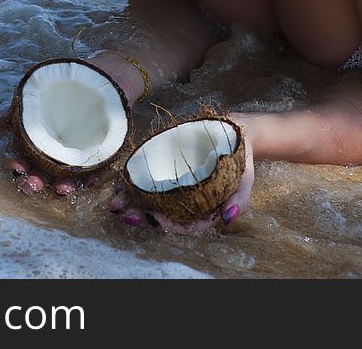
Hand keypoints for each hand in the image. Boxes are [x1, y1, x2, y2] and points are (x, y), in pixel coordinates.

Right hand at [0, 51, 145, 195]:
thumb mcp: (34, 97)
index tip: (17, 167)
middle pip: (44, 172)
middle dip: (37, 181)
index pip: (26, 158)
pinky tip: (90, 182)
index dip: (20, 165)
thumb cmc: (61, 90)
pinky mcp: (98, 153)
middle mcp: (55, 152)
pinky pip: (94, 170)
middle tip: (33, 185)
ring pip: (67, 175)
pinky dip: (92, 178)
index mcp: (39, 142)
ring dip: (63, 185)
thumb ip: (14, 113)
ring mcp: (76, 153)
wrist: (98, 77)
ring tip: (62, 189)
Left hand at [108, 120, 255, 235]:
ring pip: (152, 201)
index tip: (158, 220)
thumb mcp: (246, 180)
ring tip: (115, 205)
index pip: (185, 226)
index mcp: (203, 210)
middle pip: (163, 216)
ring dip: (133, 204)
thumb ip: (240, 201)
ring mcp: (176, 186)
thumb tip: (227, 217)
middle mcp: (187, 202)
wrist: (236, 134)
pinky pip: (150, 180)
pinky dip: (135, 184)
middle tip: (127, 216)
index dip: (170, 226)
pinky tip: (121, 184)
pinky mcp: (168, 169)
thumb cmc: (241, 162)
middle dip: (144, 218)